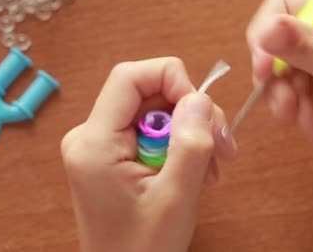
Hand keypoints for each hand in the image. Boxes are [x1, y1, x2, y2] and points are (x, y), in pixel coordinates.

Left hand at [61, 58, 236, 251]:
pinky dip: (178, 144)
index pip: (129, 77)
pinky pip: (150, 131)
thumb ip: (190, 145)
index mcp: (94, 143)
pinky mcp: (111, 155)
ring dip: (190, 131)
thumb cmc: (142, 250)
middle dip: (190, 112)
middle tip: (222, 145)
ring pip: (154, 110)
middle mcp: (89, 136)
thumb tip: (200, 99)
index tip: (202, 112)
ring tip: (214, 166)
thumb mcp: (175, 198)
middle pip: (147, 92)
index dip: (172, 79)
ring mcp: (99, 145)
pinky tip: (197, 171)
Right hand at [247, 0, 312, 179]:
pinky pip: (310, 78)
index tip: (261, 71)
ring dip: (290, 94)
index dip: (266, 35)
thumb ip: (306, 50)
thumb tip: (265, 28)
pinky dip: (305, 102)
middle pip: (287, 36)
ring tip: (300, 123)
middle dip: (278, 75)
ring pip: (295, 62)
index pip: (287, 2)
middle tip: (280, 109)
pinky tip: (312, 124)